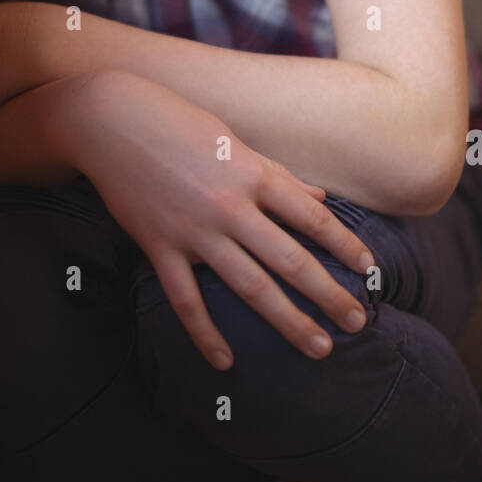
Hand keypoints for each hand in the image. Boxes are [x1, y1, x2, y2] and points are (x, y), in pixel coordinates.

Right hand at [66, 70, 374, 369]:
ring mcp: (195, 230)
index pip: (313, 219)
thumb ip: (277, 176)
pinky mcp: (160, 246)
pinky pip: (186, 300)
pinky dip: (206, 334)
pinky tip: (226, 362)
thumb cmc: (178, 122)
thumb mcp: (234, 141)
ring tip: (319, 348)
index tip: (370, 270)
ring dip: (288, 321)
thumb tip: (318, 202)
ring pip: (250, 287)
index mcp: (253, 173)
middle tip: (358, 323)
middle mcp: (231, 206)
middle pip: (292, 260)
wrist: (111, 119)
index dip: (346, 246)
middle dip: (329, 295)